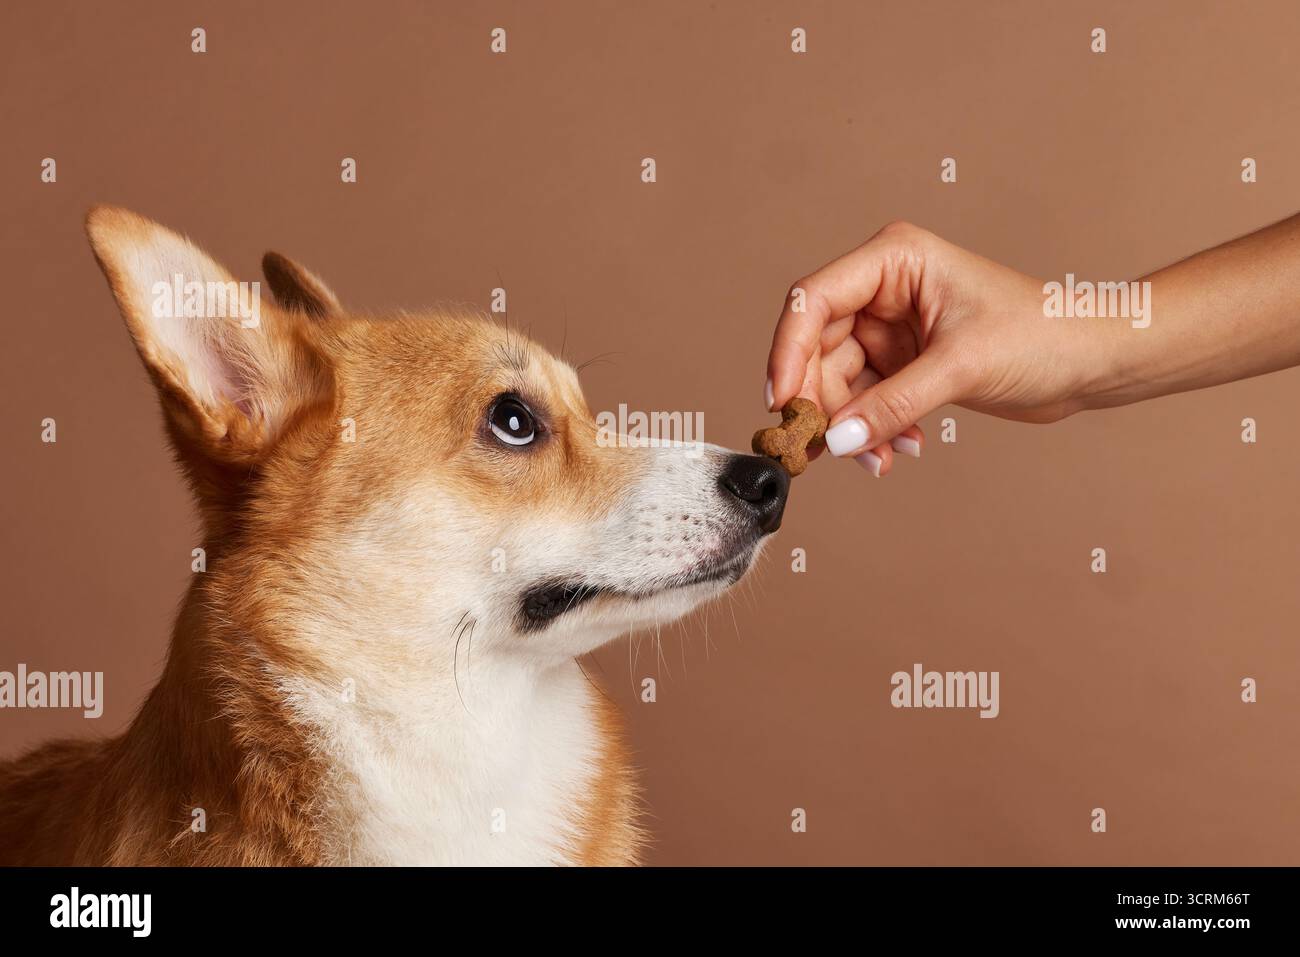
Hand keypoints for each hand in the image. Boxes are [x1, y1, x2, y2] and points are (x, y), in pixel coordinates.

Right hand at [765, 221, 1101, 475]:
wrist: (1092, 361)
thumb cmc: (1043, 334)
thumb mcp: (960, 367)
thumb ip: (892, 404)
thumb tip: (837, 440)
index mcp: (893, 260)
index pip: (812, 300)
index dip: (787, 351)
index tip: (782, 403)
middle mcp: (884, 289)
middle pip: (816, 349)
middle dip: (822, 403)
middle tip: (825, 448)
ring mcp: (892, 327)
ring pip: (838, 383)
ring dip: (853, 427)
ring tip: (880, 459)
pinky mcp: (905, 362)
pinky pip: (865, 401)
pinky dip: (875, 430)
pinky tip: (903, 449)